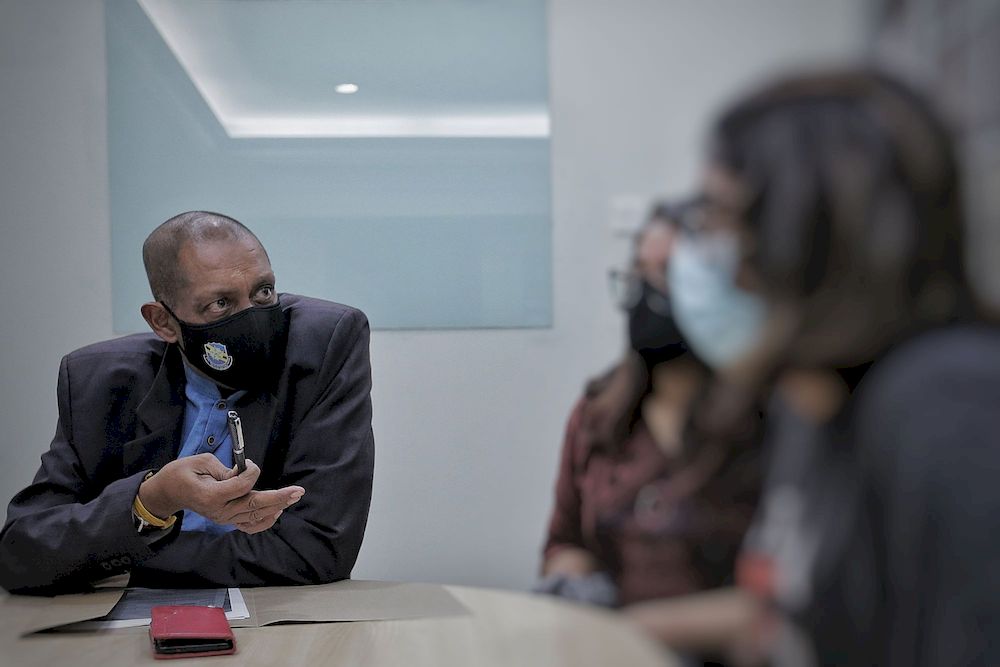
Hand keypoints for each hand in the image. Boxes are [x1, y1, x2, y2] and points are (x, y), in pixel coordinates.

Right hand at [138, 454, 304, 533]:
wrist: (169, 492)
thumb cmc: (182, 473)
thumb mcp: (201, 462)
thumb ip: (225, 470)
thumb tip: (244, 474)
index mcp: (210, 496)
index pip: (241, 486)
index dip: (251, 473)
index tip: (250, 463)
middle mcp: (219, 511)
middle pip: (254, 505)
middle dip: (278, 497)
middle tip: (297, 491)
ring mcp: (224, 519)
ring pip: (255, 516)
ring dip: (277, 506)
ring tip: (293, 497)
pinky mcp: (227, 520)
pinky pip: (249, 525)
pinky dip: (265, 520)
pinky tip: (277, 512)